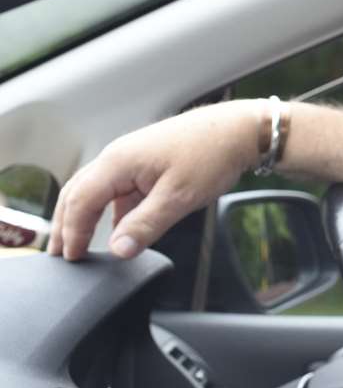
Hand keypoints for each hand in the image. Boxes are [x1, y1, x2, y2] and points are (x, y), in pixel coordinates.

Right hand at [49, 102, 264, 259]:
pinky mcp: (145, 164)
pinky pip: (118, 190)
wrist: (238, 130)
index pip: (80, 201)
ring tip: (79, 243)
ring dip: (85, 217)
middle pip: (78, 193)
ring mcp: (130, 159)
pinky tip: (117, 229)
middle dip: (66, 224)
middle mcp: (117, 158)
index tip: (71, 257)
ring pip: (96, 191)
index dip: (72, 231)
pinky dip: (110, 210)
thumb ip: (145, 225)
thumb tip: (118, 249)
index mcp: (117, 162)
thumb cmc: (210, 155)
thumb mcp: (178, 198)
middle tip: (60, 254)